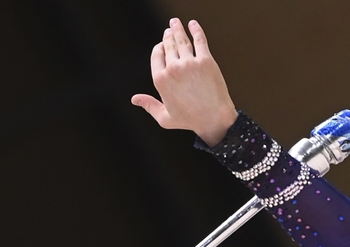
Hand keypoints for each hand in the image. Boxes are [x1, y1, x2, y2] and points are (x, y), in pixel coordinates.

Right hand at [131, 19, 237, 146]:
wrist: (214, 119)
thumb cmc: (190, 121)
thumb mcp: (165, 117)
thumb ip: (149, 106)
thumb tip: (135, 99)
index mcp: (160, 80)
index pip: (157, 56)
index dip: (159, 48)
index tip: (162, 44)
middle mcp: (173, 69)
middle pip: (168, 46)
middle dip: (168, 36)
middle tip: (170, 29)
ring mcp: (190, 63)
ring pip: (181, 40)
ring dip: (178, 29)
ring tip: (176, 23)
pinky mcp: (206, 61)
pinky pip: (199, 40)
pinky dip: (196, 30)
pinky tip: (193, 24)